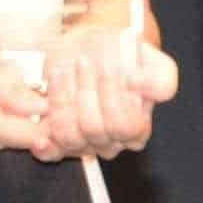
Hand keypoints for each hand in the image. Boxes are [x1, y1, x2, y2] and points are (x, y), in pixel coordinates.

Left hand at [39, 11, 181, 161]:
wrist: (93, 50)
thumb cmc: (125, 58)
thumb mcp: (154, 63)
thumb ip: (160, 79)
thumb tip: (139, 84)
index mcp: (136, 129)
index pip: (125, 126)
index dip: (115, 98)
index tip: (109, 68)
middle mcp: (110, 140)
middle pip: (95, 130)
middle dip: (88, 92)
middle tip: (85, 62)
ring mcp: (83, 141)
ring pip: (71, 137)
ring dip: (65, 102)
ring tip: (66, 72)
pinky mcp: (57, 137)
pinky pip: (51, 152)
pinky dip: (45, 145)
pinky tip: (42, 135)